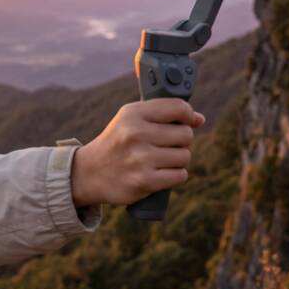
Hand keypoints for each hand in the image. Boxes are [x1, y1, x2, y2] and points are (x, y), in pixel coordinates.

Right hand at [70, 99, 204, 206]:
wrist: (89, 173)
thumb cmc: (117, 143)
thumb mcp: (130, 119)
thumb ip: (163, 114)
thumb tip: (200, 119)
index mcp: (133, 114)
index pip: (178, 107)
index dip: (188, 114)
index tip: (187, 120)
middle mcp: (136, 133)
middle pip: (186, 134)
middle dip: (181, 141)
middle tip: (164, 145)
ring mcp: (140, 158)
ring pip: (185, 156)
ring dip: (178, 160)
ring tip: (160, 160)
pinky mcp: (144, 181)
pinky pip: (180, 175)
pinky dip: (175, 175)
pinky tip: (161, 173)